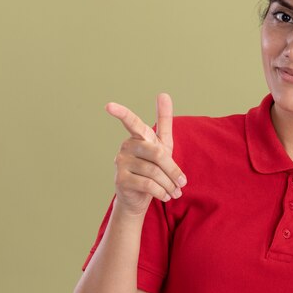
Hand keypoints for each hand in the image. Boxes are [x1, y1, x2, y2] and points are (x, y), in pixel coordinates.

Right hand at [105, 93, 186, 215]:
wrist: (139, 199)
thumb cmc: (153, 169)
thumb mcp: (163, 147)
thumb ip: (164, 122)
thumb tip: (164, 93)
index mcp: (138, 137)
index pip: (132, 123)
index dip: (122, 113)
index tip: (109, 106)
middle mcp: (126, 146)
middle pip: (157, 153)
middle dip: (173, 170)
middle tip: (183, 183)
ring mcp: (121, 163)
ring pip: (154, 171)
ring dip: (169, 184)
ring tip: (175, 192)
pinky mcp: (120, 179)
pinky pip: (148, 184)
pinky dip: (161, 192)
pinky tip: (166, 197)